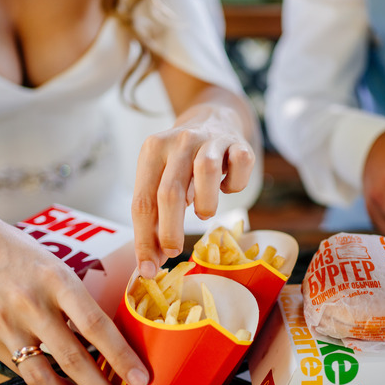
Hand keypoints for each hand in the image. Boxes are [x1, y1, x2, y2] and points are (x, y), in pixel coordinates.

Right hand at [0, 208, 147, 384]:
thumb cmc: (21, 255)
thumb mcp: (56, 268)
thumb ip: (77, 303)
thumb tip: (109, 341)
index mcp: (58, 280)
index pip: (96, 325)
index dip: (120, 355)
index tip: (140, 378)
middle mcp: (32, 303)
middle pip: (72, 357)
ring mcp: (6, 323)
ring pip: (43, 374)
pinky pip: (21, 371)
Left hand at [131, 104, 254, 277]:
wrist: (214, 117)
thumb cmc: (183, 160)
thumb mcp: (162, 177)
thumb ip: (156, 213)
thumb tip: (152, 260)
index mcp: (153, 150)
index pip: (142, 201)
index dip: (144, 239)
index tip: (148, 268)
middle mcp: (180, 140)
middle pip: (169, 191)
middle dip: (169, 231)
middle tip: (172, 252)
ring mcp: (211, 139)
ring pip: (206, 172)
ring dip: (205, 204)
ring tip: (203, 214)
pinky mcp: (239, 143)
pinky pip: (241, 166)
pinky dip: (234, 185)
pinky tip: (226, 188)